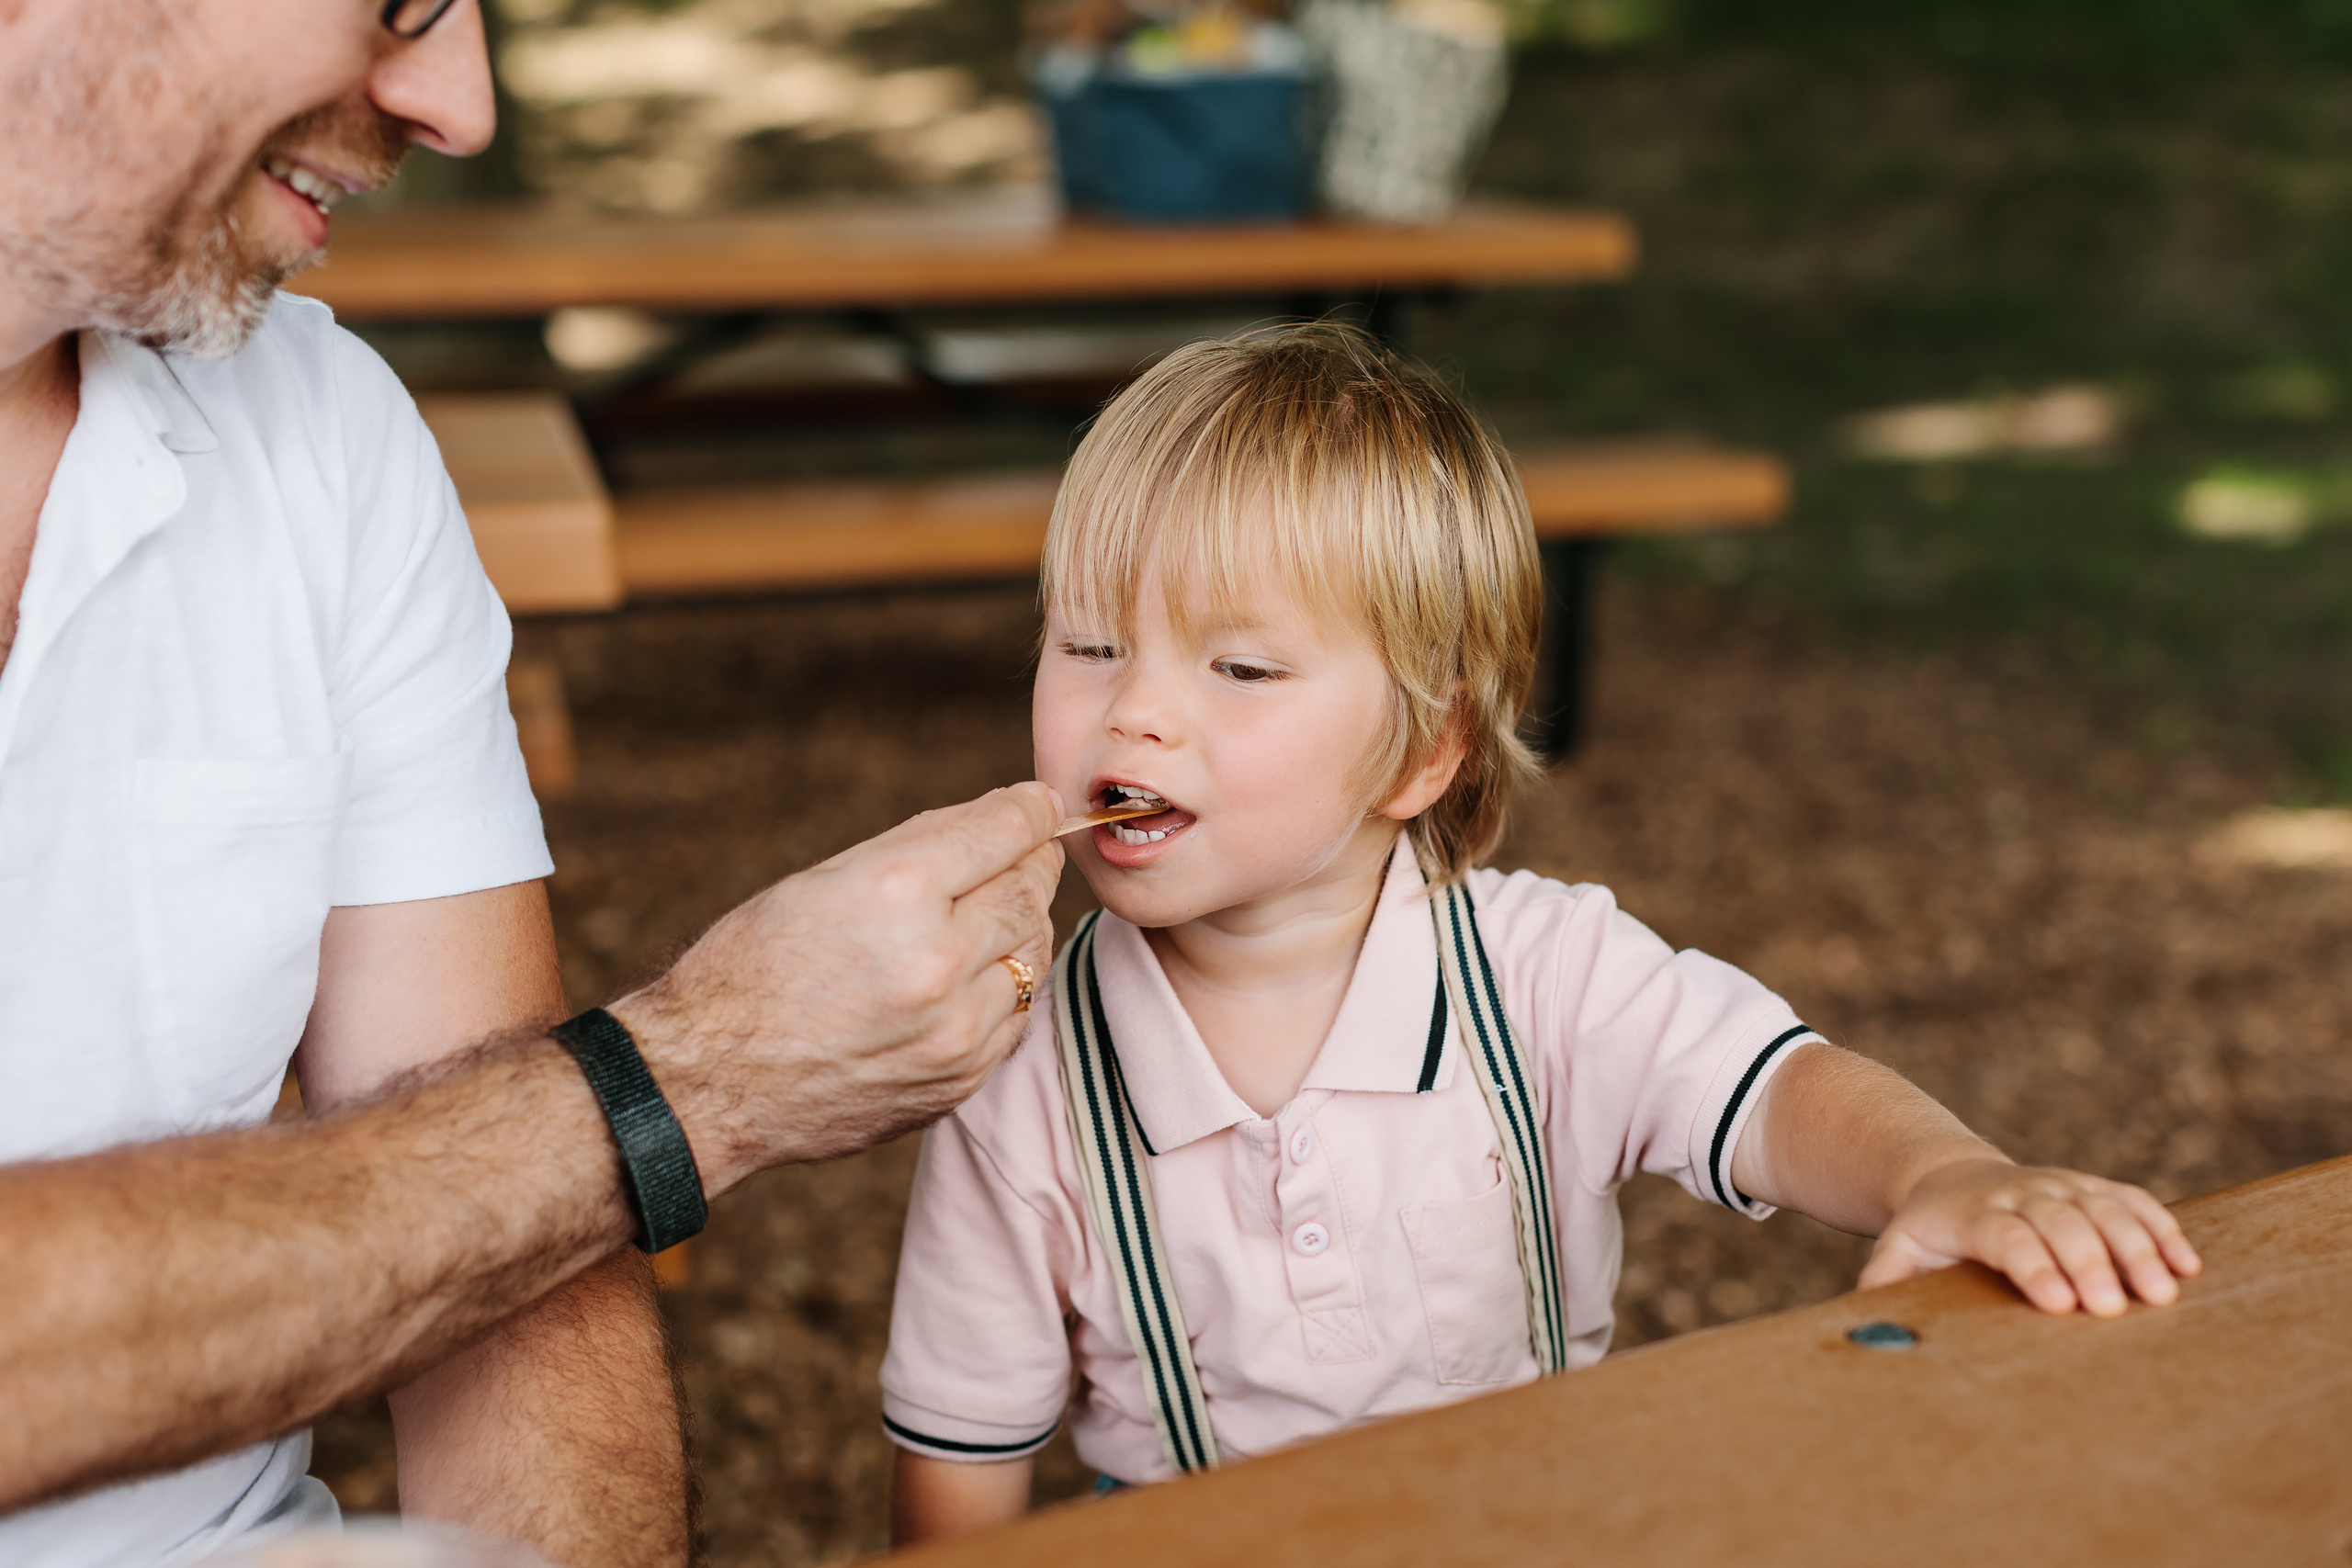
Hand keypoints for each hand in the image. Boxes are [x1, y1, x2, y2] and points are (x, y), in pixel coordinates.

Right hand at [614, 783, 1063, 1192]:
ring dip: (1023, 927)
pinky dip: (1005, 988)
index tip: (1039, 804)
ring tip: (996, 913)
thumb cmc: (753, 967)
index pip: (1003, 833)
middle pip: (1029, 893)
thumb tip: (1002, 818)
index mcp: (896, 893)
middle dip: (1032, 865)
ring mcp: (954, 1031)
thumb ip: (921, 849)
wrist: (712, 1084)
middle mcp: (936, 962)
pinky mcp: (959, 1080)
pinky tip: (976, 976)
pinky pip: (1015, 1017)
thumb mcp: (824, 880)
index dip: (1030, 810)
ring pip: (1033, 957)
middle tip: (1026, 852)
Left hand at [1860, 1156, 2202, 1315]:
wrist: (1951, 1176)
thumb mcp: (1899, 1249)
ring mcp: (2063, 1186)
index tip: (2059, 1304)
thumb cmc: (1931, 1231)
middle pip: (2063, 1223)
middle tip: (2114, 1310)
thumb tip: (1869, 1319)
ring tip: (2162, 1295)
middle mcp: (2023, 1193)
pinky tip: (2187, 1265)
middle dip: (2090, 1264)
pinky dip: (2162, 1229)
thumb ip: (1885, 1280)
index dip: (2035, 1267)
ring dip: (2137, 1250)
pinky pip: (2134, 1202)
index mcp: (1977, 1213)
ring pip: (2105, 1210)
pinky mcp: (2094, 1187)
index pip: (2008, 1236)